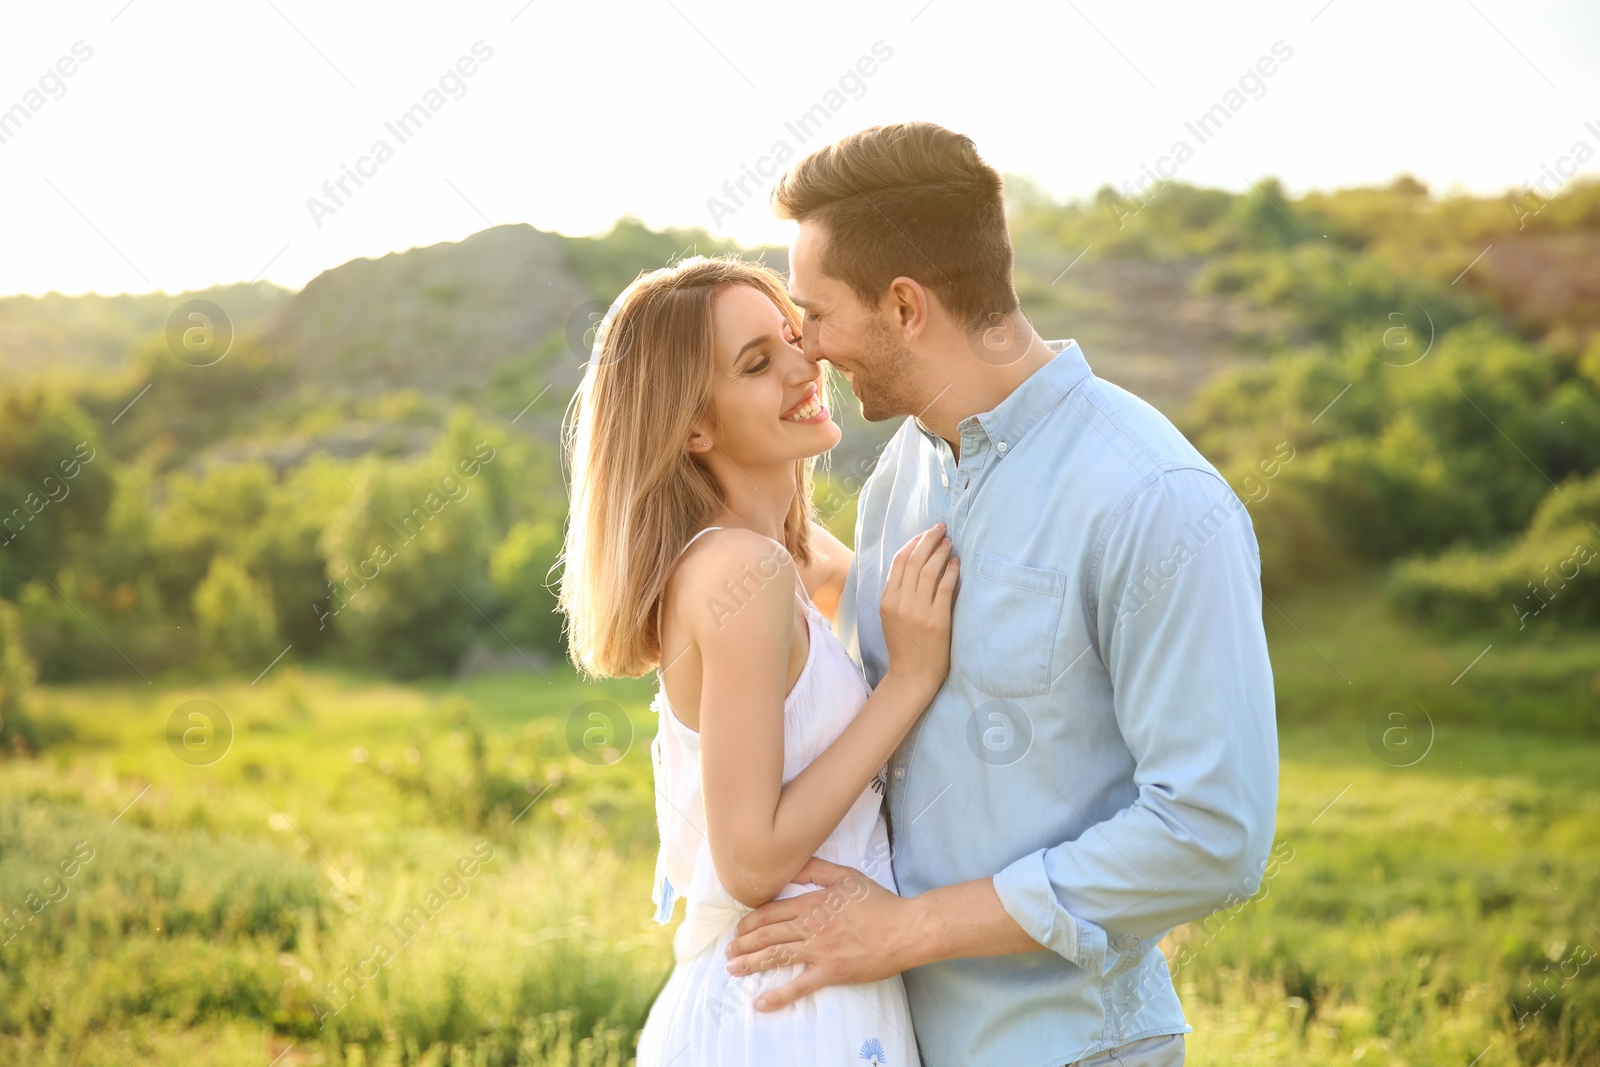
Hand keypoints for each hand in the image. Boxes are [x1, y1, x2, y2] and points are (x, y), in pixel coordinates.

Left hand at [723, 857, 924, 1009]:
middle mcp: (810, 927)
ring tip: (733, 969)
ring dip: (750, 963)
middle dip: (743, 943)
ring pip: (775, 957)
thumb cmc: (878, 902)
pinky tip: (760, 1003)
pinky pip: (799, 987)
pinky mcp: (830, 973)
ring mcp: (819, 951)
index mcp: (812, 903)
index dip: (750, 922)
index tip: (739, 929)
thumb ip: (817, 869)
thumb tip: (792, 865)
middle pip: (767, 935)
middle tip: (729, 952)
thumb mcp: (847, 876)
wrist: (904, 929)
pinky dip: (778, 996)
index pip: (771, 912)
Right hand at [879, 523, 956, 693]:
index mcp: (887, 600)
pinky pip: (945, 587)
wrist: (912, 674)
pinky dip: (951, 571)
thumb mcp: (892, 616)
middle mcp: (900, 603)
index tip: (925, 534)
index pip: (900, 562)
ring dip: (941, 552)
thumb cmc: (904, 644)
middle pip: (915, 561)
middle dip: (928, 540)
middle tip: (941, 528)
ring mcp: (919, 611)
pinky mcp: (937, 619)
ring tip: (950, 542)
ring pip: (930, 570)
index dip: (913, 543)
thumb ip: (898, 592)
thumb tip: (916, 562)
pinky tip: (956, 562)